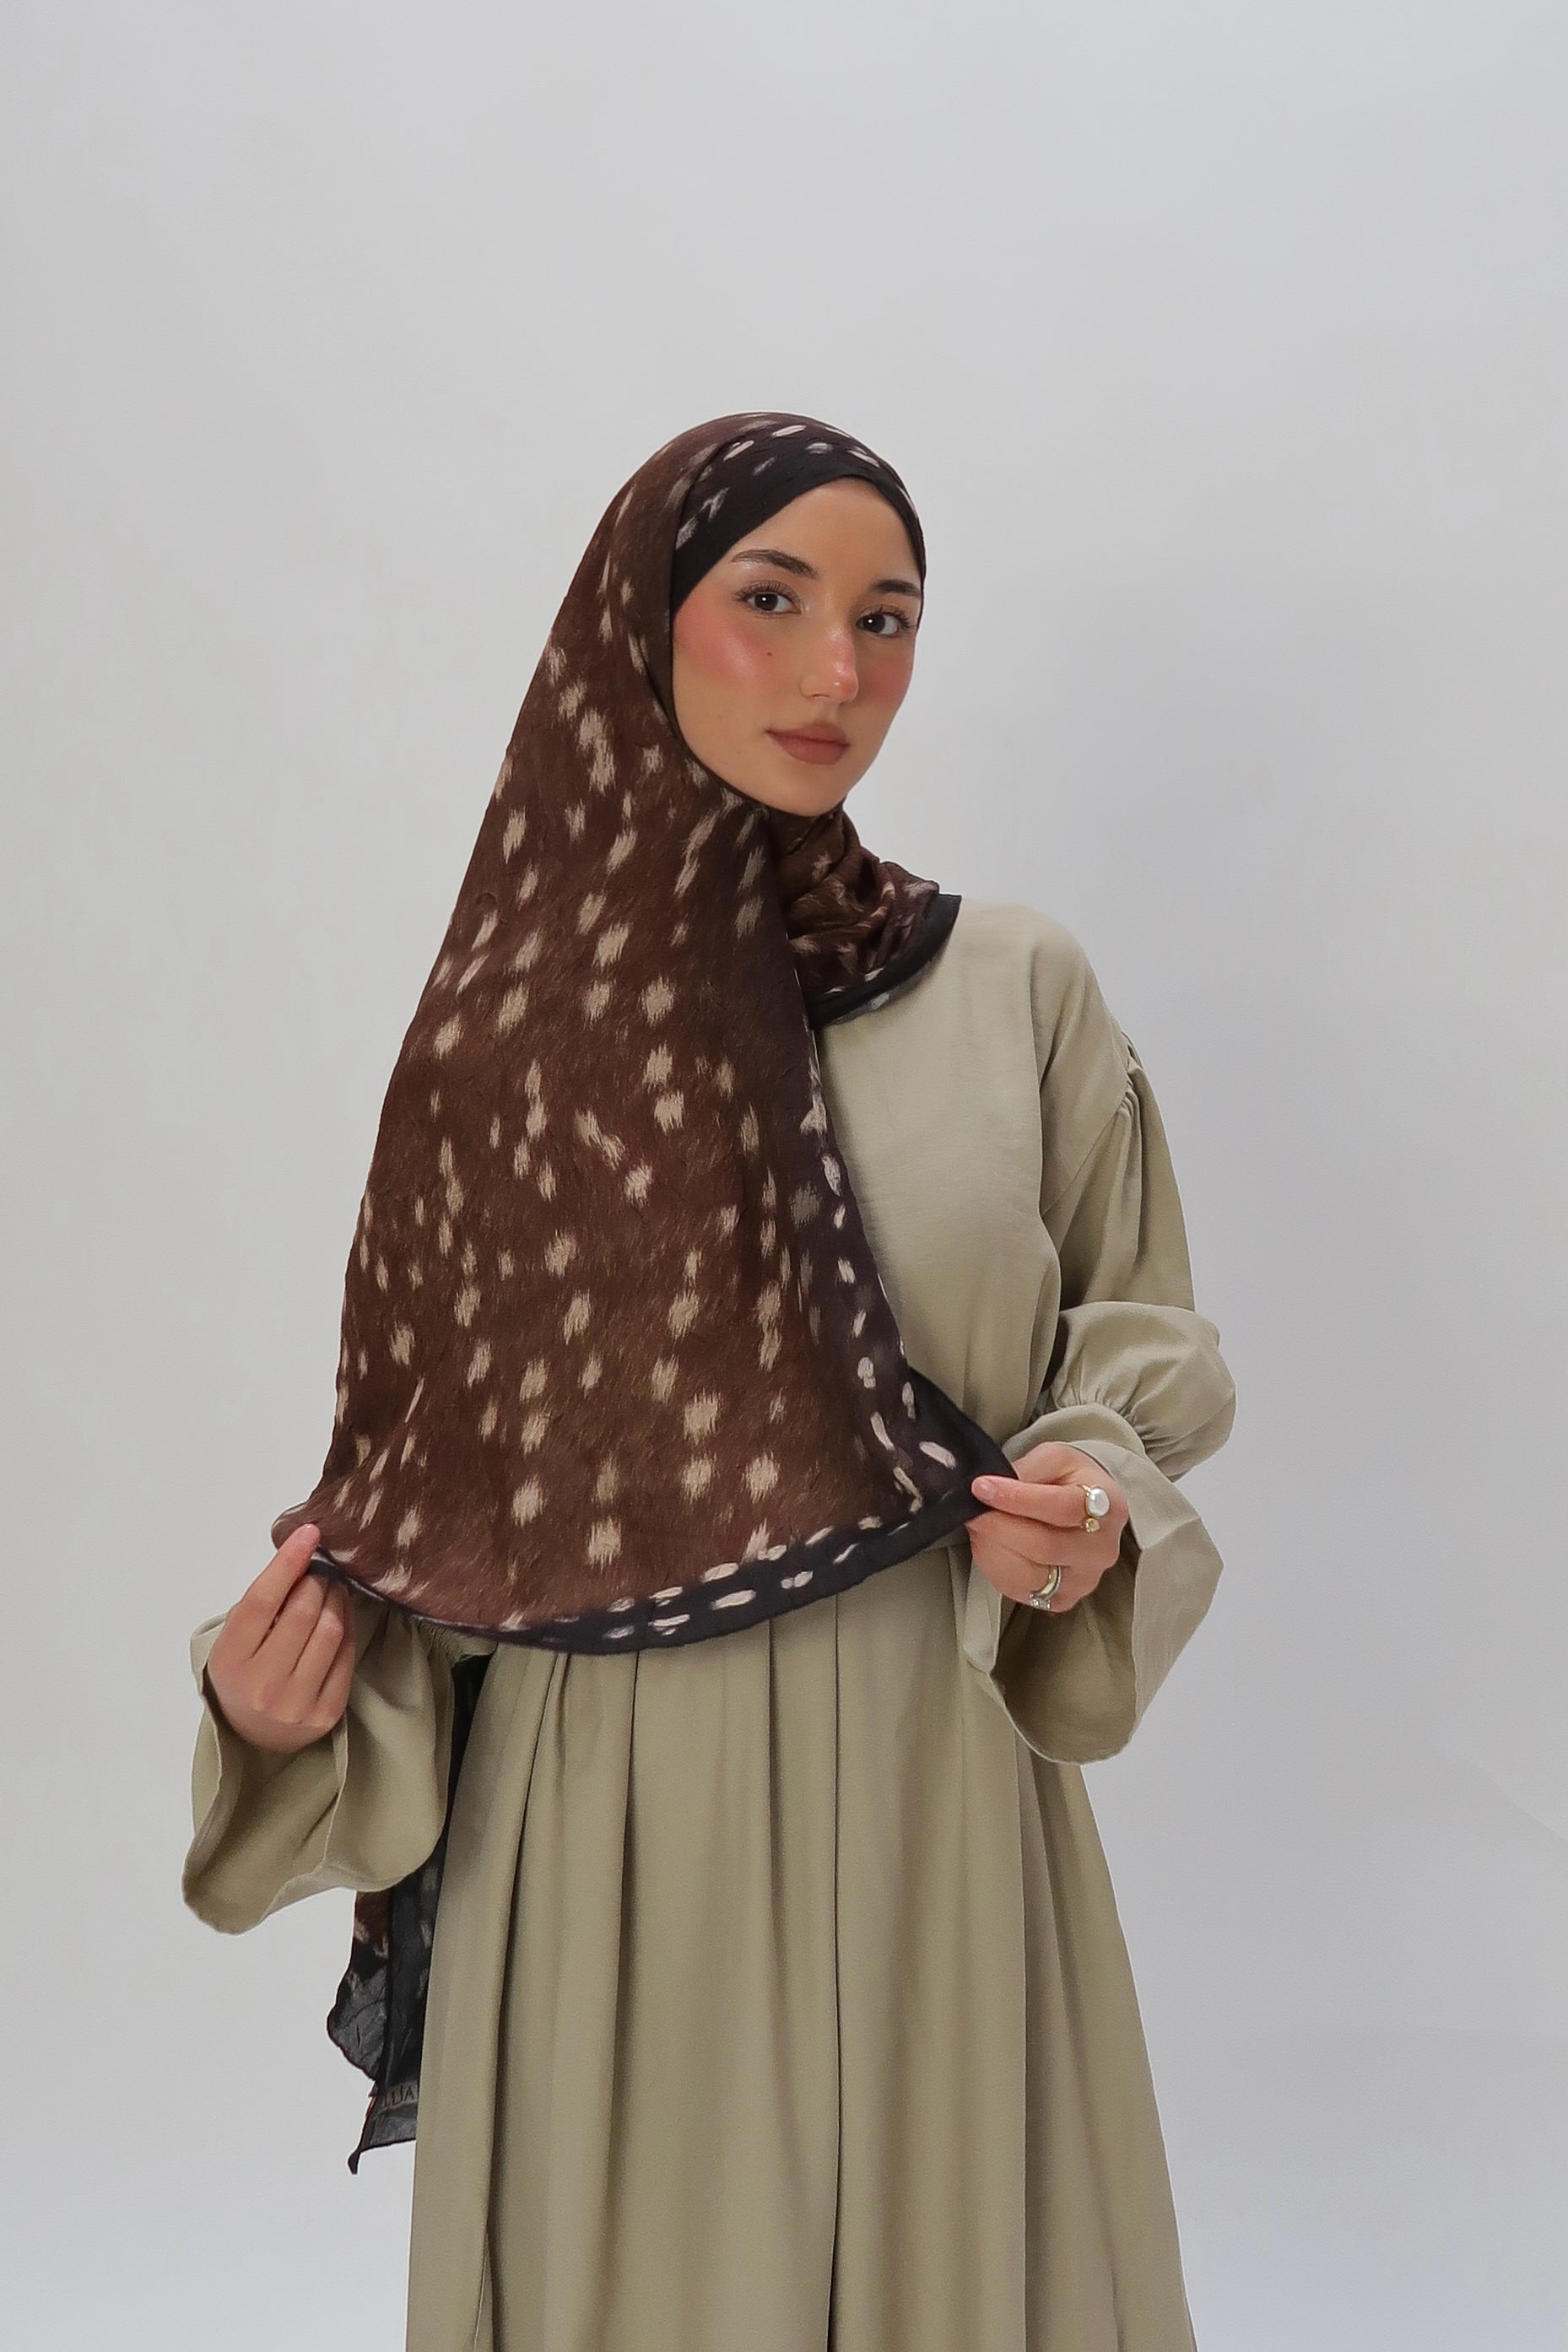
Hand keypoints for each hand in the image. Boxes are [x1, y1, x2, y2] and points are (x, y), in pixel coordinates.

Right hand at [203, 1524, 357, 1752]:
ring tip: (332, 1589)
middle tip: (320, 1571)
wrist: (255, 1736)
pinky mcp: (326, 1713)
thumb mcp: (234, 1641)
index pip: (262, 1601)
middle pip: (302, 1612)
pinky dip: (348, 1625)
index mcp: (230, 1661)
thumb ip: (261, 1605)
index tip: (309, 1533)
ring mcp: (296, 1703)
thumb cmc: (244, 1673)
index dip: (288, 1562)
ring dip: (336, 1598)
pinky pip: (347, 1654)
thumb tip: (300, 1558)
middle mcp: (262, 1684)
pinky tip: (341, 1614)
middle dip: (316, 1581)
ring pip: (330, 1630)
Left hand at [966, 1443, 1129, 1612]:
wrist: (1087, 1510)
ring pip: (1029, 1574)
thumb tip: (996, 1485)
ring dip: (992, 1549)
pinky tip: (990, 1545)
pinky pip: (1021, 1592)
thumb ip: (1029, 1469)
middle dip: (998, 1526)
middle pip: (1044, 1546)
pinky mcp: (1064, 1599)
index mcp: (1108, 1506)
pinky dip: (996, 1568)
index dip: (1017, 1499)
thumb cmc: (1071, 1481)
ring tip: (979, 1526)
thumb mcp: (1055, 1458)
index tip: (983, 1487)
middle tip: (974, 1509)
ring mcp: (1084, 1579)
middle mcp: (1102, 1549)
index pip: (1062, 1508)